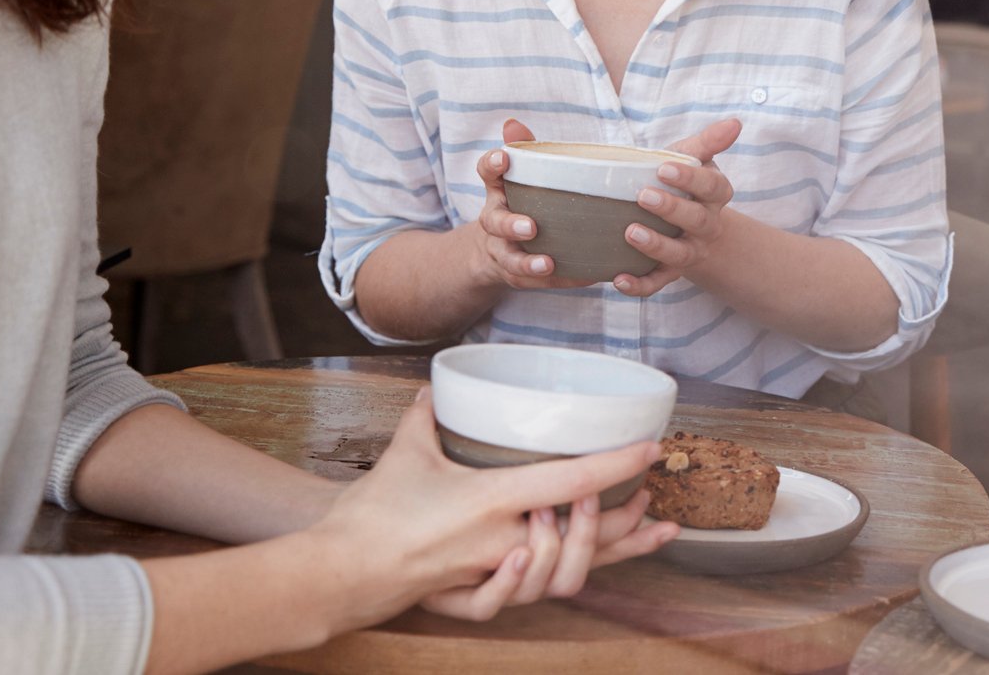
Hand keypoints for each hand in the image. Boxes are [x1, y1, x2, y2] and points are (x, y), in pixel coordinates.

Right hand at [310, 390, 677, 629]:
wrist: (337, 571)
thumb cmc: (372, 513)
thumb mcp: (405, 452)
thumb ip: (427, 418)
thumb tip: (436, 388)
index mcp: (493, 499)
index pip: (572, 478)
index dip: (618, 464)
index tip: (650, 449)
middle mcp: (502, 541)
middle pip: (584, 539)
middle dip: (625, 522)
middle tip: (646, 497)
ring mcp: (491, 574)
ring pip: (563, 578)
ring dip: (598, 554)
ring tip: (624, 529)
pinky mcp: (473, 596)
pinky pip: (519, 600)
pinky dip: (542, 584)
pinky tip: (561, 566)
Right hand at [467, 119, 595, 291]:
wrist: (495, 254)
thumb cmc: (521, 204)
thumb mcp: (520, 177)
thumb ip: (524, 151)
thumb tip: (513, 122)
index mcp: (498, 192)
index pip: (487, 173)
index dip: (492, 164)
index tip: (503, 158)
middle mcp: (495, 223)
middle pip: (495, 223)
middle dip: (511, 225)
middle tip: (531, 227)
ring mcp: (505, 252)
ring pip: (511, 260)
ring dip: (528, 263)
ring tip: (547, 264)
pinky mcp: (521, 277)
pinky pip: (539, 282)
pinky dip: (562, 279)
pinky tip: (585, 277)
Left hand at [615, 118, 742, 297]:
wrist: (686, 224)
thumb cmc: (684, 182)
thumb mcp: (693, 158)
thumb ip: (708, 141)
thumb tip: (735, 122)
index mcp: (715, 195)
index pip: (712, 186)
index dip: (690, 179)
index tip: (664, 167)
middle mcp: (706, 226)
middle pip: (696, 220)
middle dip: (672, 209)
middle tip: (643, 195)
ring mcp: (689, 251)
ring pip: (679, 255)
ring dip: (657, 246)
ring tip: (630, 232)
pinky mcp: (668, 272)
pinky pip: (657, 283)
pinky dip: (639, 285)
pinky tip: (619, 279)